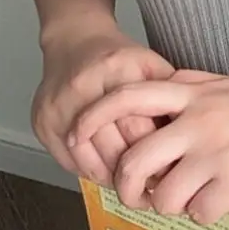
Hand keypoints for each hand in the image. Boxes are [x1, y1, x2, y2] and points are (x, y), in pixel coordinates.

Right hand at [32, 21, 186, 183]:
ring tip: (130, 187)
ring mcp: (58, 105)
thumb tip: (186, 147)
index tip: (169, 174)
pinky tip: (106, 173)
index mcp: (118, 71)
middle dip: (135, 174)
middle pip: (113, 148)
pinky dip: (89, 171)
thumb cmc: (120, 58)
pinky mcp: (42, 120)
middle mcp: (84, 87)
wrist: (74, 40)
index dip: (156, 156)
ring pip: (88, 161)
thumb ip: (171, 99)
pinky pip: (68, 161)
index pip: (139, 129)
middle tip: (151, 189)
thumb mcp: (152, 66)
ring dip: (112, 179)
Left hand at [66, 72, 228, 224]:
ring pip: (163, 196)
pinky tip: (216, 202)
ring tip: (186, 200)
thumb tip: (161, 87)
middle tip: (137, 194)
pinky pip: (200, 212)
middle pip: (135, 160)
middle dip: (127, 186)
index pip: (129, 96)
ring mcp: (218, 153)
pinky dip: (202, 214)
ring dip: (168, 206)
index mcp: (194, 92)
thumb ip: (192, 85)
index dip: (94, 116)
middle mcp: (199, 121)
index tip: (76, 134)